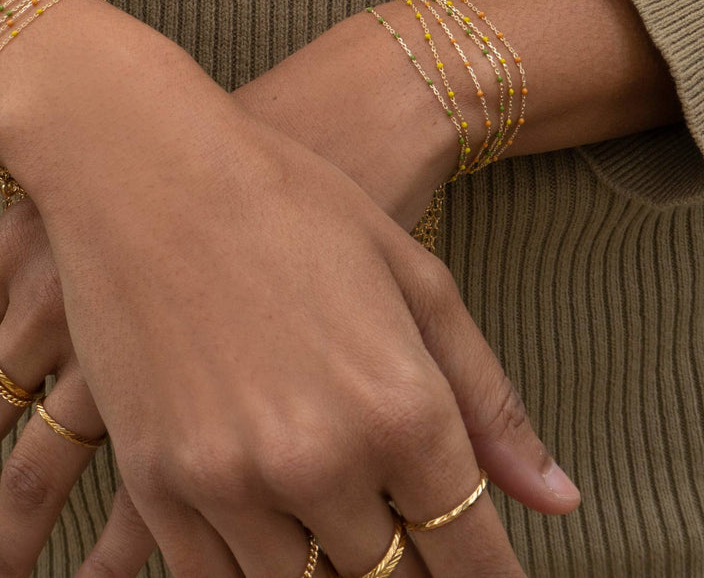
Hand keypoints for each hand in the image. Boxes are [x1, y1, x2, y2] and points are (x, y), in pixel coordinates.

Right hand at [0, 3, 578, 576]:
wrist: (145, 165)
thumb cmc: (292, 205)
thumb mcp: (415, 281)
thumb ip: (488, 402)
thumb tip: (558, 500)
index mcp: (401, 409)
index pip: (468, 556)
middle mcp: (319, 461)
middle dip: (409, 573)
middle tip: (411, 547)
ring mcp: (227, 478)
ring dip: (329, 573)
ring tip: (342, 534)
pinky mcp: (153, 480)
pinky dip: (249, 572)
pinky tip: (270, 538)